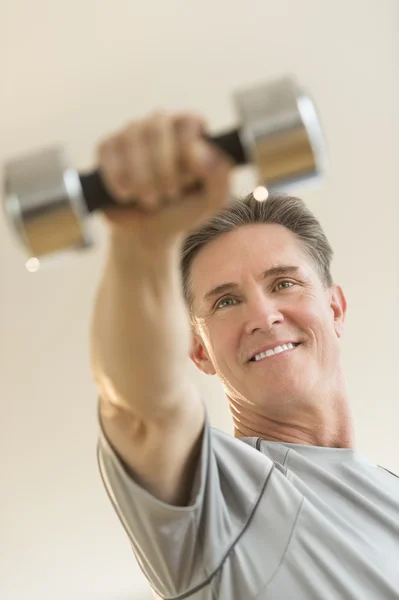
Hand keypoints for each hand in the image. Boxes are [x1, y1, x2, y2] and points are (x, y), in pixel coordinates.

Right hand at [96, 112, 232, 253]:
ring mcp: (132, 133)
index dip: (186, 152)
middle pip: (156, 127)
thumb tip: (205, 153)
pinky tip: (127, 195)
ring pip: (130, 138)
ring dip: (141, 176)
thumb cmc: (184, 210)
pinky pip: (108, 151)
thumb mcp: (211, 201)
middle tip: (168, 195)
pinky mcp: (108, 147)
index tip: (187, 181)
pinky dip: (117, 177)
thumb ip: (219, 176)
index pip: (188, 122)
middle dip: (161, 168)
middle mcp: (160, 124)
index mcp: (190, 129)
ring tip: (149, 201)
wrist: (149, 232)